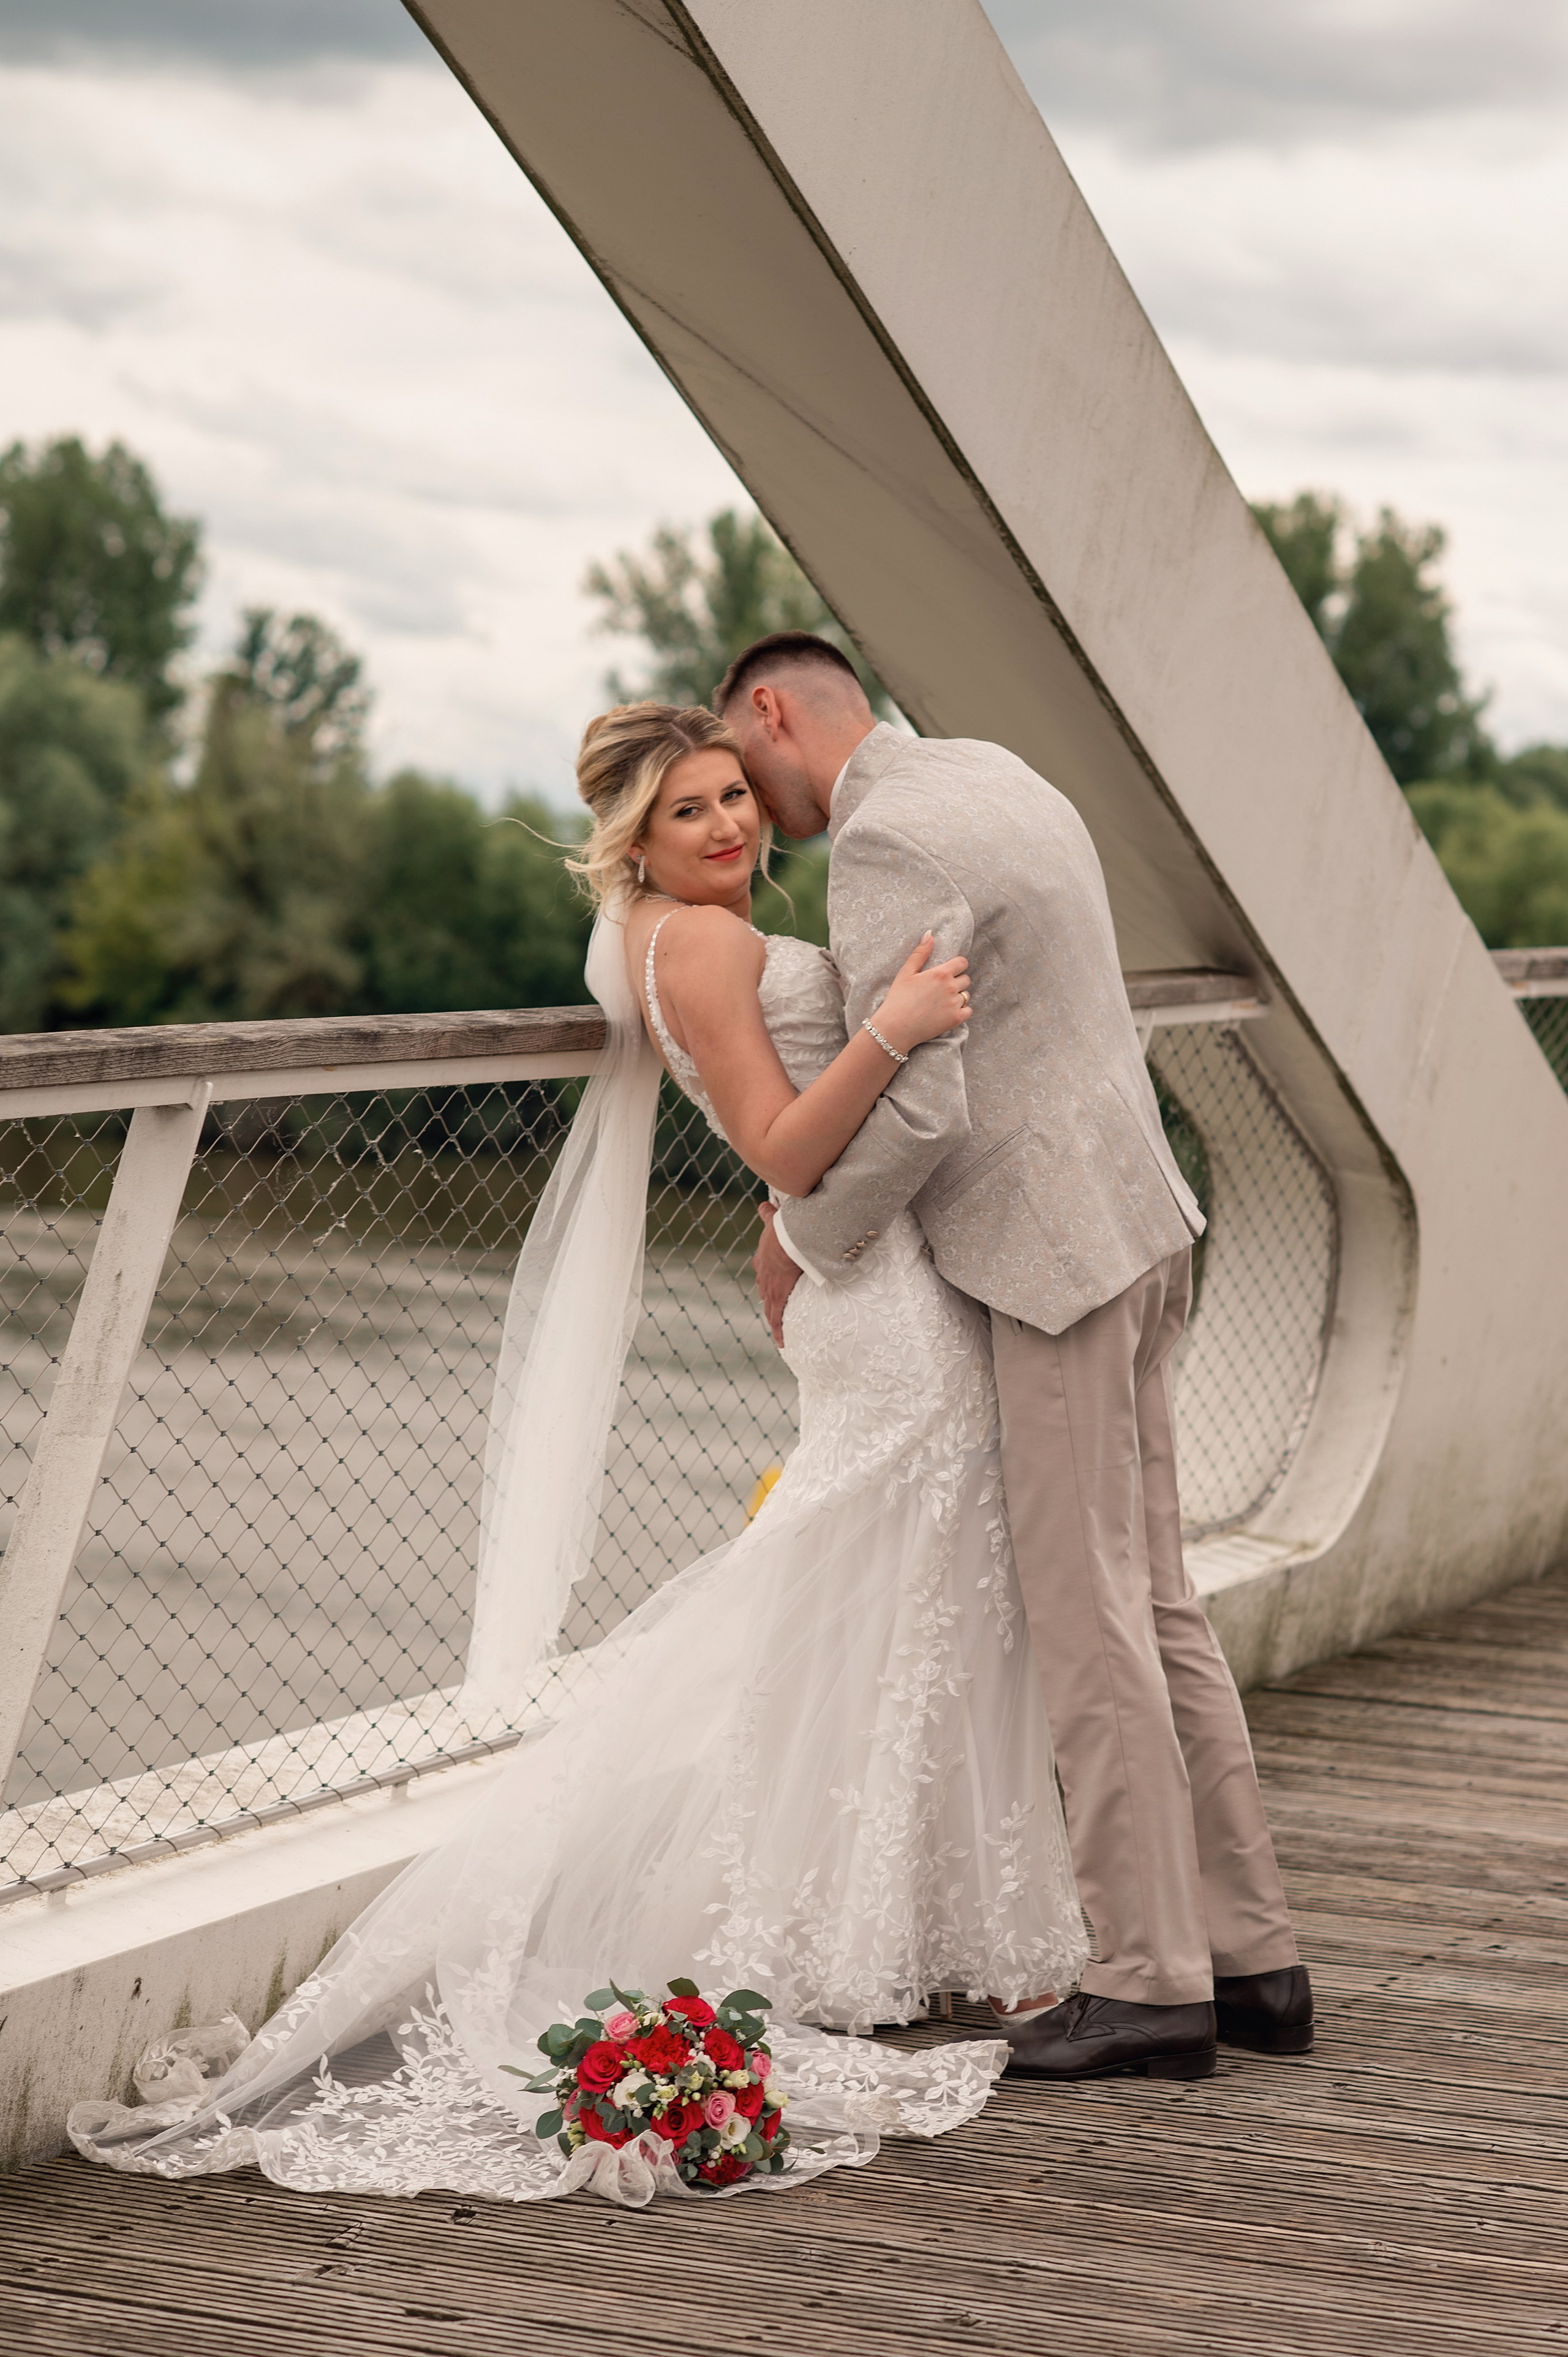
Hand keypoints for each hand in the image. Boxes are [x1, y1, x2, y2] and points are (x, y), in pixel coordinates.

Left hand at [753, 1201, 802, 1348]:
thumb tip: (763, 1205)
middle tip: (775, 1311)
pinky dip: (779, 1332)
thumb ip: (768, 1215)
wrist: (787, 1238)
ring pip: (770, 1309)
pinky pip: (778, 1319)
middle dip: (770, 1302)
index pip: (764, 1274)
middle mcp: (763, 1276)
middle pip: (764, 1293)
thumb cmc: (784, 1227)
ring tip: (779, 1333)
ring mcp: (770, 1288)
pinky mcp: (779, 1297)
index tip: (770, 1287)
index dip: (767, 1281)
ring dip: (774, 1320)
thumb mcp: (774, 1221)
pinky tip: (781, 1344)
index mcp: (764, 1259)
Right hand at [871, 934, 970, 1054]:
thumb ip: (920, 953)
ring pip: (966, 995)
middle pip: (965, 979)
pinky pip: (968, 1011)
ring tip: (942, 1001)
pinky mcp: (956, 1019)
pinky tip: (948, 1012)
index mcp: (941, 973)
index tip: (948, 971)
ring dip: (958, 996)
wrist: (895, 1028)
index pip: (962, 963)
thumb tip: (930, 934)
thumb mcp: (906, 972)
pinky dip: (961, 1011)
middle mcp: (951, 987)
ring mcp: (955, 1004)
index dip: (956, 966)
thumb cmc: (898, 999)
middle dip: (956, 981)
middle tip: (941, 989)